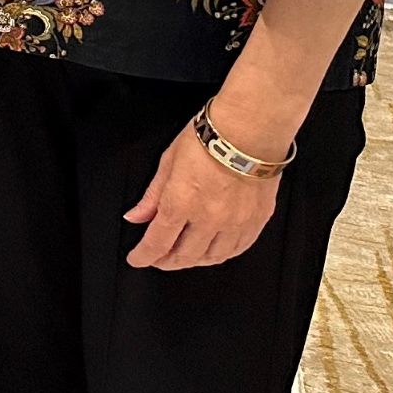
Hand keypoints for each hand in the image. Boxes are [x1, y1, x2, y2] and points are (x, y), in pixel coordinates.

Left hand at [125, 115, 282, 270]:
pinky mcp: (257, 220)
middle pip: (185, 255)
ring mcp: (236, 222)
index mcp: (181, 203)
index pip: (157, 242)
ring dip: (194, 261)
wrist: (249, 130)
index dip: (144, 256)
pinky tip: (214, 251)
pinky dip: (222, 254)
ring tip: (184, 256)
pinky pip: (238, 248)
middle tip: (159, 259)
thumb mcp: (168, 163)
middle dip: (167, 261)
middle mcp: (209, 218)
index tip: (137, 259)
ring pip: (213, 257)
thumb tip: (136, 217)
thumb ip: (152, 197)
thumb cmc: (207, 139)